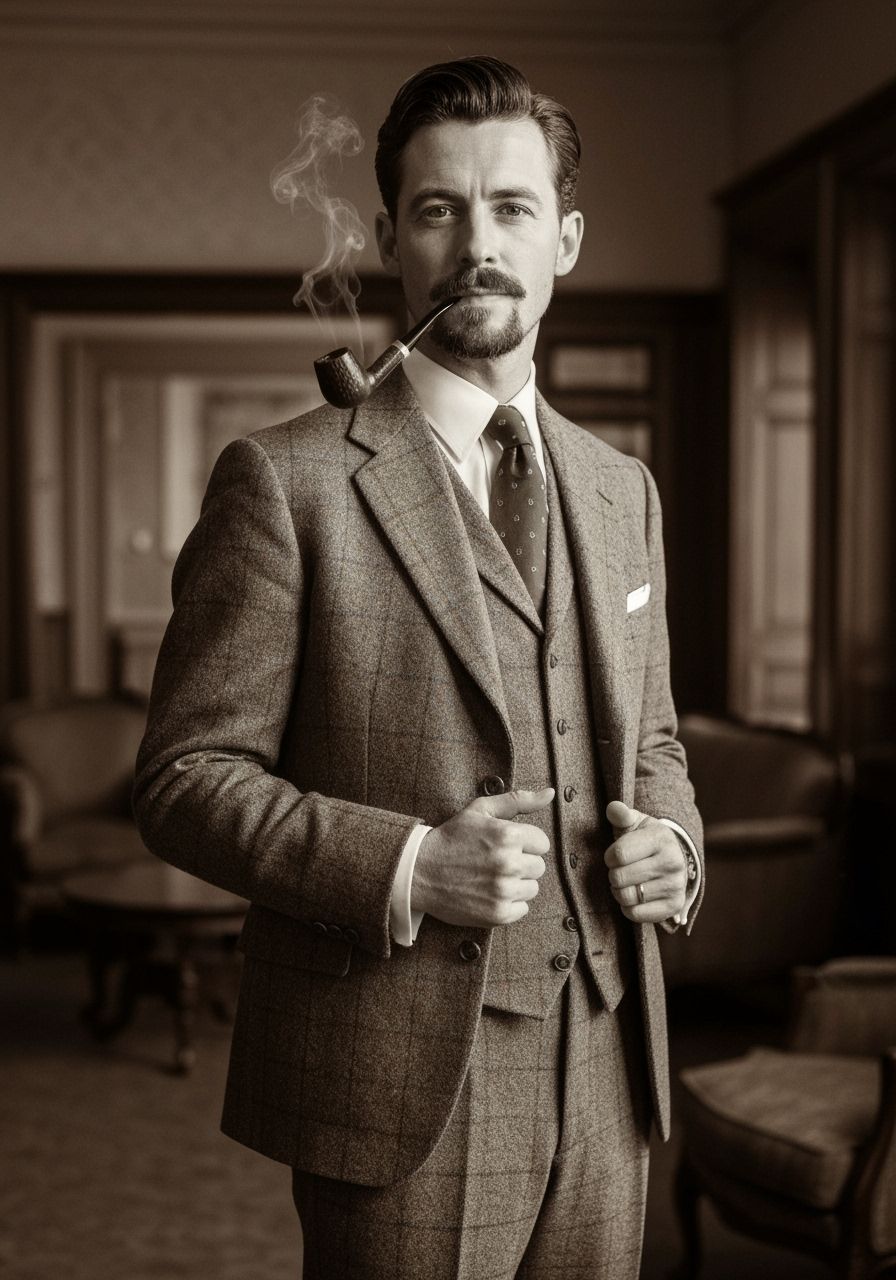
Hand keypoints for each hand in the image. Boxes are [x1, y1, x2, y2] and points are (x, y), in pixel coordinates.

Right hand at [411, 788, 553, 928]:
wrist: (420, 871)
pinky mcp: (498, 914)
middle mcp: (508, 863)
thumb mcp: (481, 810)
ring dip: (516, 884)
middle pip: (538, 867)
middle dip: (521, 863)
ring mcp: (503, 891)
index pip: (542, 843)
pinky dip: (509, 904)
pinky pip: (522, 909)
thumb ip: (518, 800)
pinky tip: (489, 893)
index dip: (524, 843)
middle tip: (495, 862)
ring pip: (532, 888)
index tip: (504, 845)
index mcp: (508, 835)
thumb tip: (550, 793)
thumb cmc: (452, 838)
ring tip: (491, 878)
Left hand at [604, 801, 687, 923]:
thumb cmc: (645, 840)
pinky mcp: (673, 906)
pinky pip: (635, 914)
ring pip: (625, 897)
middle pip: (619, 877)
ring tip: (627, 882)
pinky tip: (635, 895)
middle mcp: (673, 862)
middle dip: (613, 874)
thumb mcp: (635, 823)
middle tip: (622, 869)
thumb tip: (613, 808)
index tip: (614, 855)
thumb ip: (621, 814)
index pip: (618, 854)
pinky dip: (627, 907)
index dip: (609, 856)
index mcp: (661, 838)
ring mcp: (675, 886)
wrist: (672, 859)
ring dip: (619, 891)